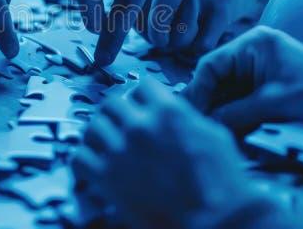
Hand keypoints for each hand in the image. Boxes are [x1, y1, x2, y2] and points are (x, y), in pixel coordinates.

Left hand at [72, 78, 269, 228]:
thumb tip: (175, 114)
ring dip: (97, 133)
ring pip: (92, 126)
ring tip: (103, 143)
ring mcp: (120, 151)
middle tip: (119, 123)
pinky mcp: (107, 178)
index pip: (142, 86)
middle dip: (116, 112)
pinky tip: (91, 166)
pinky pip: (79, 157)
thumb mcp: (213, 136)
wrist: (216, 220)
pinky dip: (82, 159)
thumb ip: (186, 118)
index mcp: (168, 112)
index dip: (141, 96)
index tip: (140, 104)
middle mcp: (139, 126)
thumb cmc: (222, 184)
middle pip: (111, 102)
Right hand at [183, 26, 302, 131]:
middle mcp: (252, 52)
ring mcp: (258, 68)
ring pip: (226, 90)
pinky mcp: (265, 84)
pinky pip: (240, 98)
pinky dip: (234, 113)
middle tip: (197, 125)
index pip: (210, 65)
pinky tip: (230, 128)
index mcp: (252, 44)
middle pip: (216, 78)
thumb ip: (235, 112)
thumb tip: (206, 123)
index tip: (190, 113)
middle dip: (208, 102)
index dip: (196, 90)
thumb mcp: (272, 104)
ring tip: (213, 130)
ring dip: (221, 110)